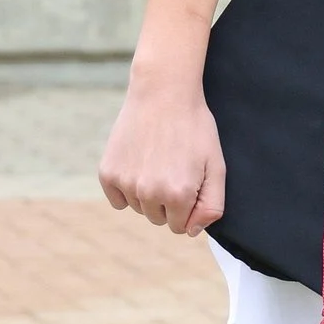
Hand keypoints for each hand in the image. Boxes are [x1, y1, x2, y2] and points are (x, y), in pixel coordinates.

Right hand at [99, 72, 225, 235]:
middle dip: (168, 201)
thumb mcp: (216, 165)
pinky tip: (138, 162)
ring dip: (147, 193)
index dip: (187, 205)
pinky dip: (126, 187)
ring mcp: (126, 183)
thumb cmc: (194, 128)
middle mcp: (150, 194)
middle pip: (158, 219)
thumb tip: (192, 231)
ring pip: (139, 208)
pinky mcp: (107, 173)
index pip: (181, 226)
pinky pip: (118, 199)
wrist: (163, 92)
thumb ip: (211, 205)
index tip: (189, 181)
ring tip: (157, 160)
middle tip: (173, 167)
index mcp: (179, 195)